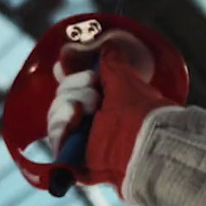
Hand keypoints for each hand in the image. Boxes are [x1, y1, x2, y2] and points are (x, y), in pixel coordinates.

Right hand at [46, 41, 178, 191]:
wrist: (149, 143)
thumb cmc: (142, 112)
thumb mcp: (125, 80)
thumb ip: (113, 63)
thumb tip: (109, 44)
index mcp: (105, 103)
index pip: (74, 87)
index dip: (73, 78)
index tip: (80, 71)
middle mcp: (92, 123)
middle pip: (62, 97)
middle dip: (73, 89)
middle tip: (94, 97)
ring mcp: (83, 142)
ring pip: (56, 116)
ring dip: (66, 106)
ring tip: (84, 112)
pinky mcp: (75, 161)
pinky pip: (57, 142)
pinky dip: (60, 131)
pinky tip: (73, 121)